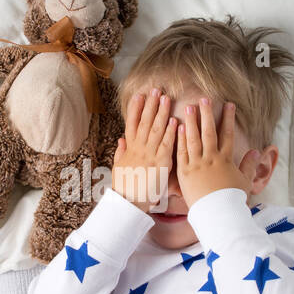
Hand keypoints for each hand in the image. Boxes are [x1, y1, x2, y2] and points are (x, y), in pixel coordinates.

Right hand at [113, 88, 175, 212]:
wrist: (128, 204)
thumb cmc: (125, 188)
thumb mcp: (119, 168)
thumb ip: (122, 152)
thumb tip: (121, 139)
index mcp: (129, 149)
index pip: (131, 123)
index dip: (134, 108)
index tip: (138, 94)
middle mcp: (138, 149)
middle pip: (144, 122)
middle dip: (150, 105)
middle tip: (155, 89)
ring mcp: (148, 155)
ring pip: (155, 130)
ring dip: (161, 113)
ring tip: (165, 98)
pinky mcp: (159, 164)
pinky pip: (165, 145)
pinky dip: (170, 133)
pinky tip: (174, 120)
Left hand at [176, 97, 258, 208]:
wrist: (218, 214)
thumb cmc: (232, 201)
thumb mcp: (245, 182)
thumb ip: (249, 165)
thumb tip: (257, 151)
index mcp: (226, 160)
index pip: (228, 134)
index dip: (229, 118)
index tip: (229, 105)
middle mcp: (212, 159)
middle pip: (210, 132)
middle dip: (207, 114)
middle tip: (205, 99)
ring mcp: (197, 165)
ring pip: (194, 139)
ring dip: (192, 122)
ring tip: (189, 107)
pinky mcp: (185, 173)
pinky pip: (182, 152)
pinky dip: (180, 139)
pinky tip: (177, 127)